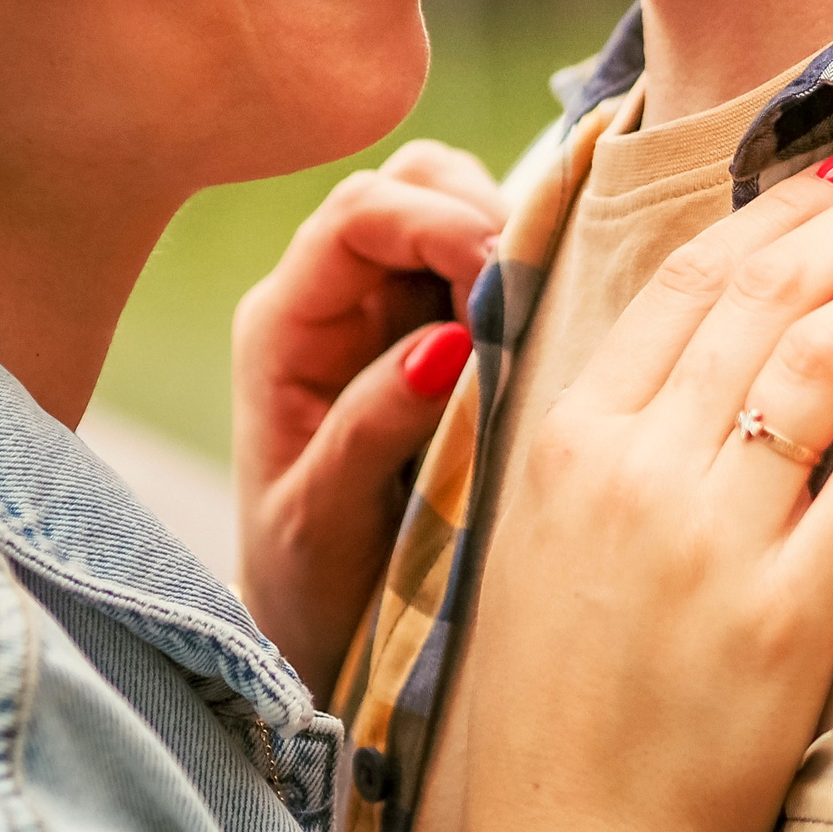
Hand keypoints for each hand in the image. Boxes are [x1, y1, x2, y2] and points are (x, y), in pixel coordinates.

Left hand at [233, 142, 505, 692]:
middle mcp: (330, 301)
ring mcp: (386, 314)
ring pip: (456, 210)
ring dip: (508, 241)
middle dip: (479, 212)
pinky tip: (547, 330)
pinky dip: (526, 278)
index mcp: (285, 326)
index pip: (360, 215)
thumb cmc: (307, 592)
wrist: (316, 646)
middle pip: (410, 185)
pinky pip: (486, 270)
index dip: (439, 223)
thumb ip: (373, 428)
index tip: (504, 275)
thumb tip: (446, 343)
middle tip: (533, 292)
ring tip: (542, 316)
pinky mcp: (436, 337)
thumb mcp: (324, 523)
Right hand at [425, 152, 832, 831]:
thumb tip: (716, 317)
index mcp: (569, 435)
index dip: (787, 203)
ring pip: (818, 359)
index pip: (691, 275)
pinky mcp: (780, 622)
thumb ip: (620, 421)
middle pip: (765, 291)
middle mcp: (630, 470)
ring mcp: (704, 543)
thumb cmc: (570, 689)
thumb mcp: (553, 529)